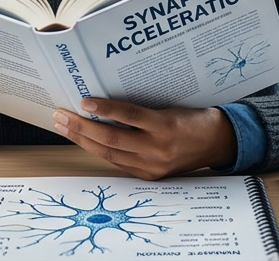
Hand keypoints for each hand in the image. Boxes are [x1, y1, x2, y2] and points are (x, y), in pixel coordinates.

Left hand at [52, 98, 236, 179]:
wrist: (217, 142)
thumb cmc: (192, 118)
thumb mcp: (169, 107)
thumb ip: (140, 109)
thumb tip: (104, 104)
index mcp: (165, 126)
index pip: (129, 116)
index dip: (105, 110)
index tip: (84, 101)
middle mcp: (158, 148)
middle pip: (112, 139)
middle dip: (82, 128)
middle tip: (61, 115)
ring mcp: (153, 165)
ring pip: (110, 154)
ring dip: (83, 140)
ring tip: (64, 127)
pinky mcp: (150, 175)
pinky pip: (118, 163)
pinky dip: (99, 151)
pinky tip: (84, 141)